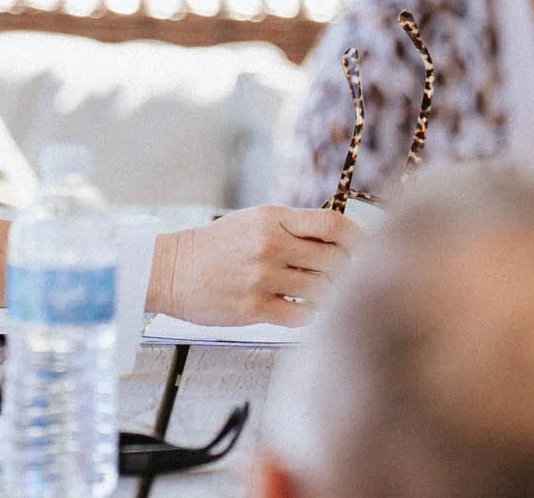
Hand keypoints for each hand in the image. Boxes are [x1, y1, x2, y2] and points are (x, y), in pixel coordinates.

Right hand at [147, 205, 357, 326]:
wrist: (171, 270)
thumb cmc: (216, 247)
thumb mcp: (254, 221)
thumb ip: (294, 227)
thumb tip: (342, 240)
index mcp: (273, 218)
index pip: (333, 225)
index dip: (358, 238)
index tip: (362, 249)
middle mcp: (270, 244)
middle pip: (335, 261)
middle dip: (344, 272)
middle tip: (338, 278)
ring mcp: (262, 277)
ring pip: (322, 291)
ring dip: (326, 295)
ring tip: (314, 294)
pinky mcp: (254, 308)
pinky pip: (302, 315)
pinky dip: (307, 314)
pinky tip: (298, 307)